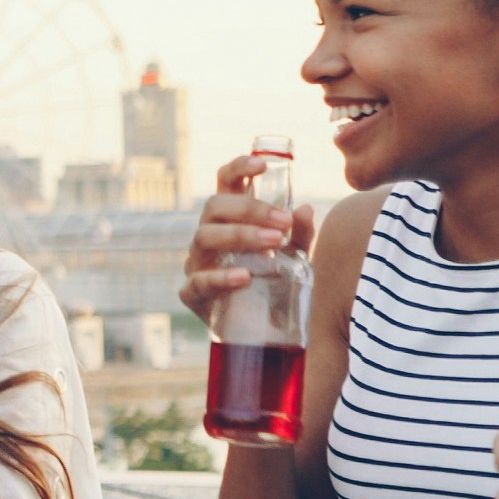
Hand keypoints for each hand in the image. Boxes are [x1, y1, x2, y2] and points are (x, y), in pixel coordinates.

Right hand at [180, 151, 316, 318]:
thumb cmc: (277, 285)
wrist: (270, 333)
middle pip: (213, 207)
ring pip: (204, 237)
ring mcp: (198, 264)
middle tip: (283, 222)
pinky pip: (198, 282)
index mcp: (231, 220)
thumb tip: (304, 209)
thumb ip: (301, 234)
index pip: (225, 184)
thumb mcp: (297, 257)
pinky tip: (245, 277)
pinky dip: (221, 278)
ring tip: (275, 243)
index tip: (264, 165)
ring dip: (241, 236)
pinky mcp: (193, 296)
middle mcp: (209, 236)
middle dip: (249, 209)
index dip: (239, 168)